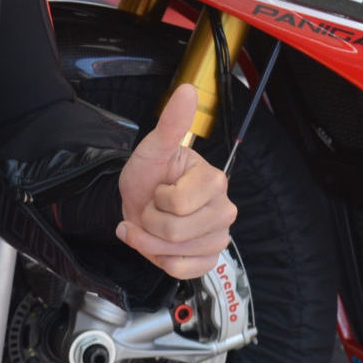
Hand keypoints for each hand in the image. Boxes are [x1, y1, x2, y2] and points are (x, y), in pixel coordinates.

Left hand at [116, 84, 238, 278]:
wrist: (139, 201)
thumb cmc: (148, 175)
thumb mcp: (153, 149)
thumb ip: (171, 123)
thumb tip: (188, 90)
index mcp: (214, 181)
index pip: (176, 205)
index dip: (155, 200)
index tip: (157, 190)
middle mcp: (224, 210)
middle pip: (174, 233)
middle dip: (149, 223)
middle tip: (151, 209)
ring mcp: (219, 236)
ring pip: (175, 254)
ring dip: (151, 242)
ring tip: (152, 226)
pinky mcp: (210, 259)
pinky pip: (182, 271)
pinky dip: (161, 261)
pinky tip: (158, 246)